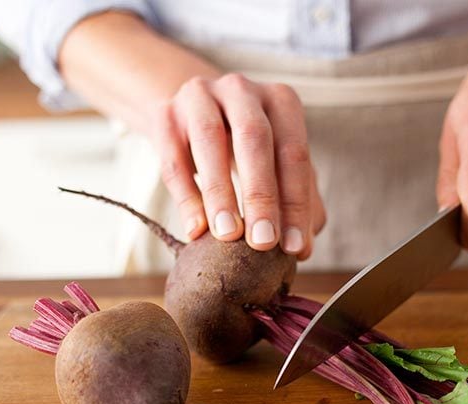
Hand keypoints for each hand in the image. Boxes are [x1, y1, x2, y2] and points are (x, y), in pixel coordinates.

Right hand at [155, 74, 325, 258]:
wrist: (196, 116)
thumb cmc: (249, 149)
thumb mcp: (279, 165)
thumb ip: (298, 201)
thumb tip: (303, 248)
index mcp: (281, 100)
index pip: (294, 154)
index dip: (297, 204)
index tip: (294, 248)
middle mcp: (242, 90)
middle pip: (254, 139)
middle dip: (261, 195)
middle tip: (263, 242)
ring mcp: (200, 97)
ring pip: (210, 142)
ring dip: (220, 193)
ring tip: (228, 235)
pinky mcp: (165, 116)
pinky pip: (173, 160)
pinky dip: (185, 198)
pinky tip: (196, 230)